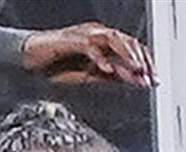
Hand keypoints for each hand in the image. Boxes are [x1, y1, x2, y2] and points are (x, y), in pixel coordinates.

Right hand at [21, 23, 154, 86]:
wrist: (31, 60)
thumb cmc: (57, 66)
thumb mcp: (90, 76)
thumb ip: (110, 77)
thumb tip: (132, 82)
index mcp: (104, 42)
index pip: (132, 47)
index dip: (146, 63)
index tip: (154, 80)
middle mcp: (98, 34)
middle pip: (127, 40)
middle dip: (141, 60)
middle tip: (148, 77)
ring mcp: (85, 34)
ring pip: (113, 39)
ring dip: (127, 55)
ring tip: (134, 71)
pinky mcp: (72, 40)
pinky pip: (90, 47)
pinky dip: (100, 58)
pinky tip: (107, 70)